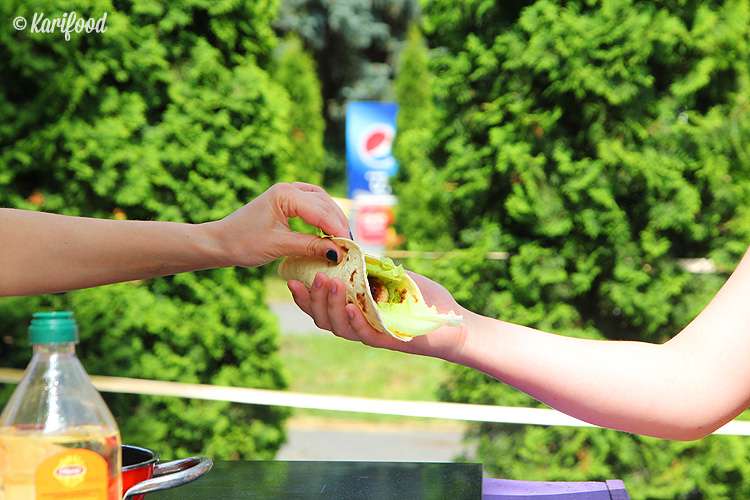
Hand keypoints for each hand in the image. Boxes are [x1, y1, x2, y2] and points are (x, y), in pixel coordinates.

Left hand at [205, 182, 349, 266]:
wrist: (219, 242)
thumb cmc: (243, 243)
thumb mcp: (280, 246)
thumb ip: (310, 247)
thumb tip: (338, 254)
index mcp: (285, 195)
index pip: (321, 211)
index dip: (338, 230)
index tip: (350, 249)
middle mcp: (289, 189)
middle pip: (325, 203)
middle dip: (339, 224)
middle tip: (350, 246)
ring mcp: (288, 193)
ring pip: (322, 202)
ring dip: (333, 219)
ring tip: (342, 239)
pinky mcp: (287, 202)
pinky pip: (313, 205)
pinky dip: (324, 217)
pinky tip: (329, 231)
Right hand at [287, 270, 470, 361]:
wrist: (451, 322)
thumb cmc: (423, 298)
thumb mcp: (393, 275)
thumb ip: (372, 265)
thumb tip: (349, 247)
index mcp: (354, 310)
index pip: (321, 306)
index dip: (304, 296)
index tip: (291, 279)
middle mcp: (357, 324)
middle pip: (323, 318)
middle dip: (314, 297)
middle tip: (315, 277)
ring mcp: (371, 334)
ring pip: (338, 326)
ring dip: (331, 305)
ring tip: (330, 283)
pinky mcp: (387, 341)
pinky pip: (364, 334)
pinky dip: (354, 321)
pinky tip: (350, 307)